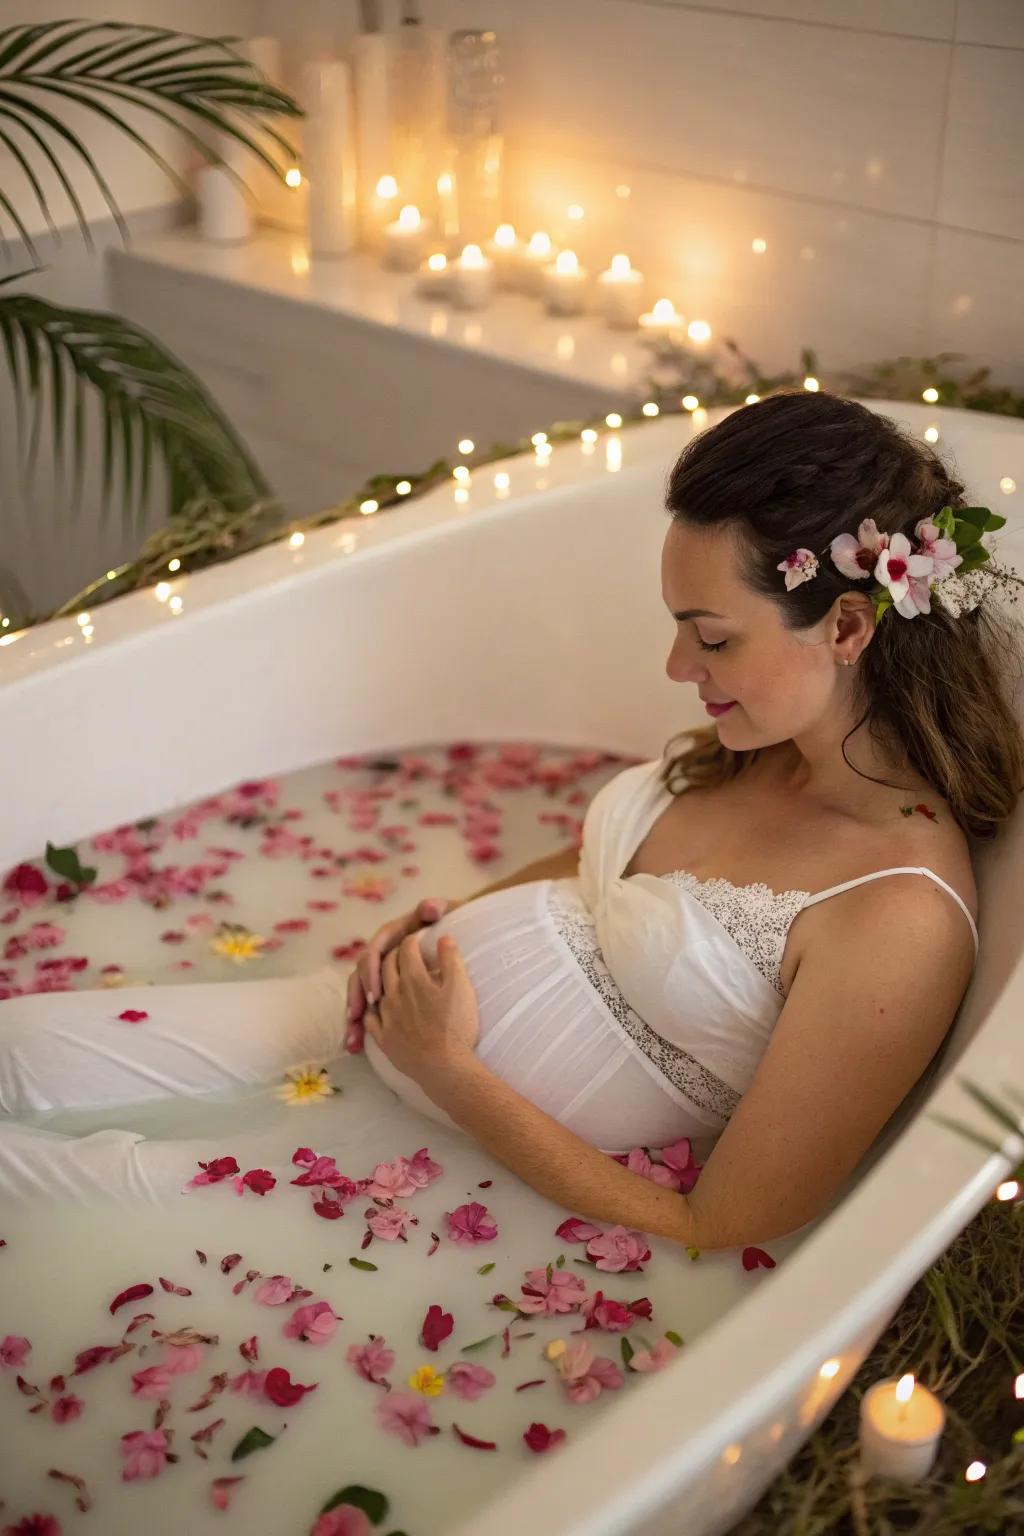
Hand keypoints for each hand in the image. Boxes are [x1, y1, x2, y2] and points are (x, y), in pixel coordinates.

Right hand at [346, 896, 461, 1027]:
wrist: (463, 932)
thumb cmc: (451, 923)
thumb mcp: (447, 913)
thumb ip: (437, 908)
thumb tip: (429, 906)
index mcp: (394, 935)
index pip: (375, 951)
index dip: (372, 971)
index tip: (377, 992)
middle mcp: (384, 953)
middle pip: (361, 974)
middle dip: (356, 997)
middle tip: (356, 1018)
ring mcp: (384, 972)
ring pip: (361, 992)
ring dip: (354, 1015)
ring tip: (352, 1040)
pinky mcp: (387, 989)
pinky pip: (369, 1006)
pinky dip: (360, 1025)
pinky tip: (356, 1045)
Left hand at [362, 933, 479, 1092]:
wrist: (445, 1068)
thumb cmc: (456, 1026)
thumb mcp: (461, 987)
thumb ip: (451, 959)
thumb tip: (443, 937)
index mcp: (413, 979)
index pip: (407, 949)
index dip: (414, 939)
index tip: (420, 936)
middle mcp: (394, 994)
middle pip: (387, 965)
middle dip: (395, 954)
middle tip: (405, 953)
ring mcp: (386, 1017)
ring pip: (376, 989)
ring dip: (380, 978)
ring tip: (390, 977)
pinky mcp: (384, 1038)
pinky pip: (370, 1018)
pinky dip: (371, 1009)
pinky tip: (376, 1008)